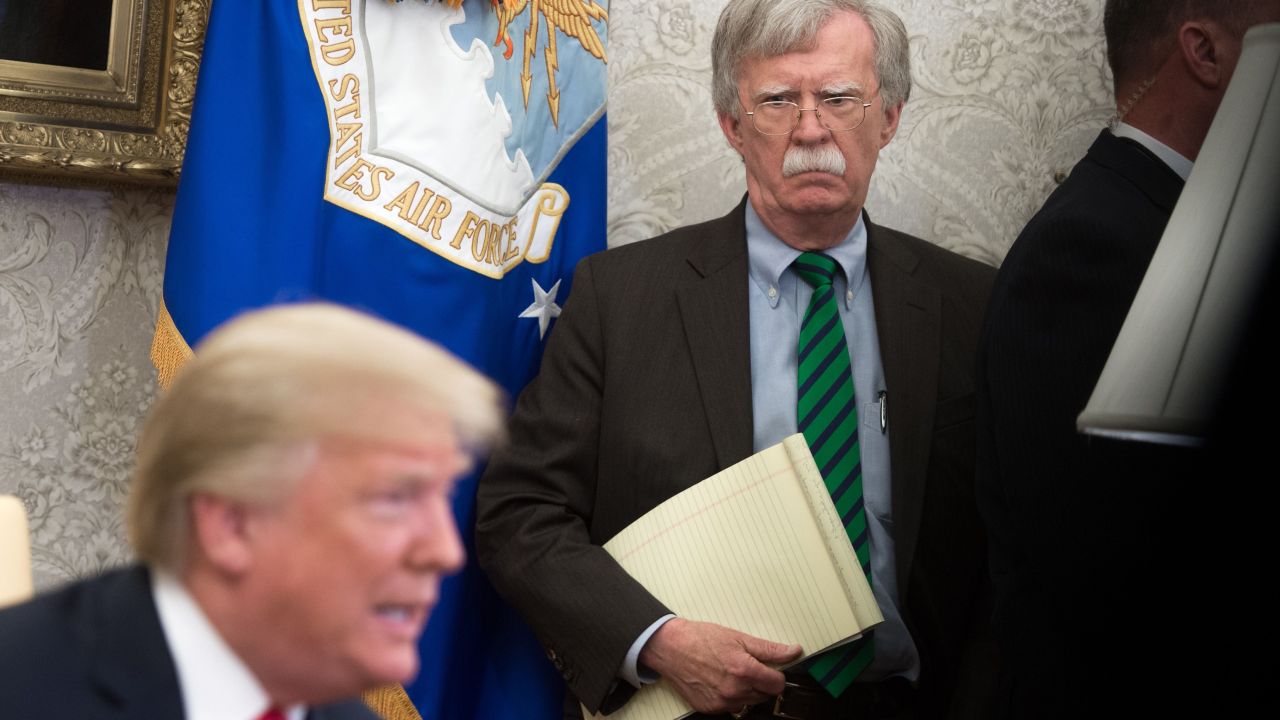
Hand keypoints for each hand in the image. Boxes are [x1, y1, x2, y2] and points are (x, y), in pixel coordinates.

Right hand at [638, 618, 802, 714]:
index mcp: (744, 670)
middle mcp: (734, 691)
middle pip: (765, 695)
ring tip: (731, 672)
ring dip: (746, 690)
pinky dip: (730, 696)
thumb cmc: (701, 639)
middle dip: (761, 682)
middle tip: (746, 666)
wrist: (671, 647)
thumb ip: (769, 649)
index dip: (777, 675)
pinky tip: (720, 681)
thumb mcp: (739, 638)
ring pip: (748, 702)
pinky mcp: (710, 709)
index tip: (771, 669)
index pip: (778, 684)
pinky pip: (731, 707)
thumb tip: (793, 652)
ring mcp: (722, 702)